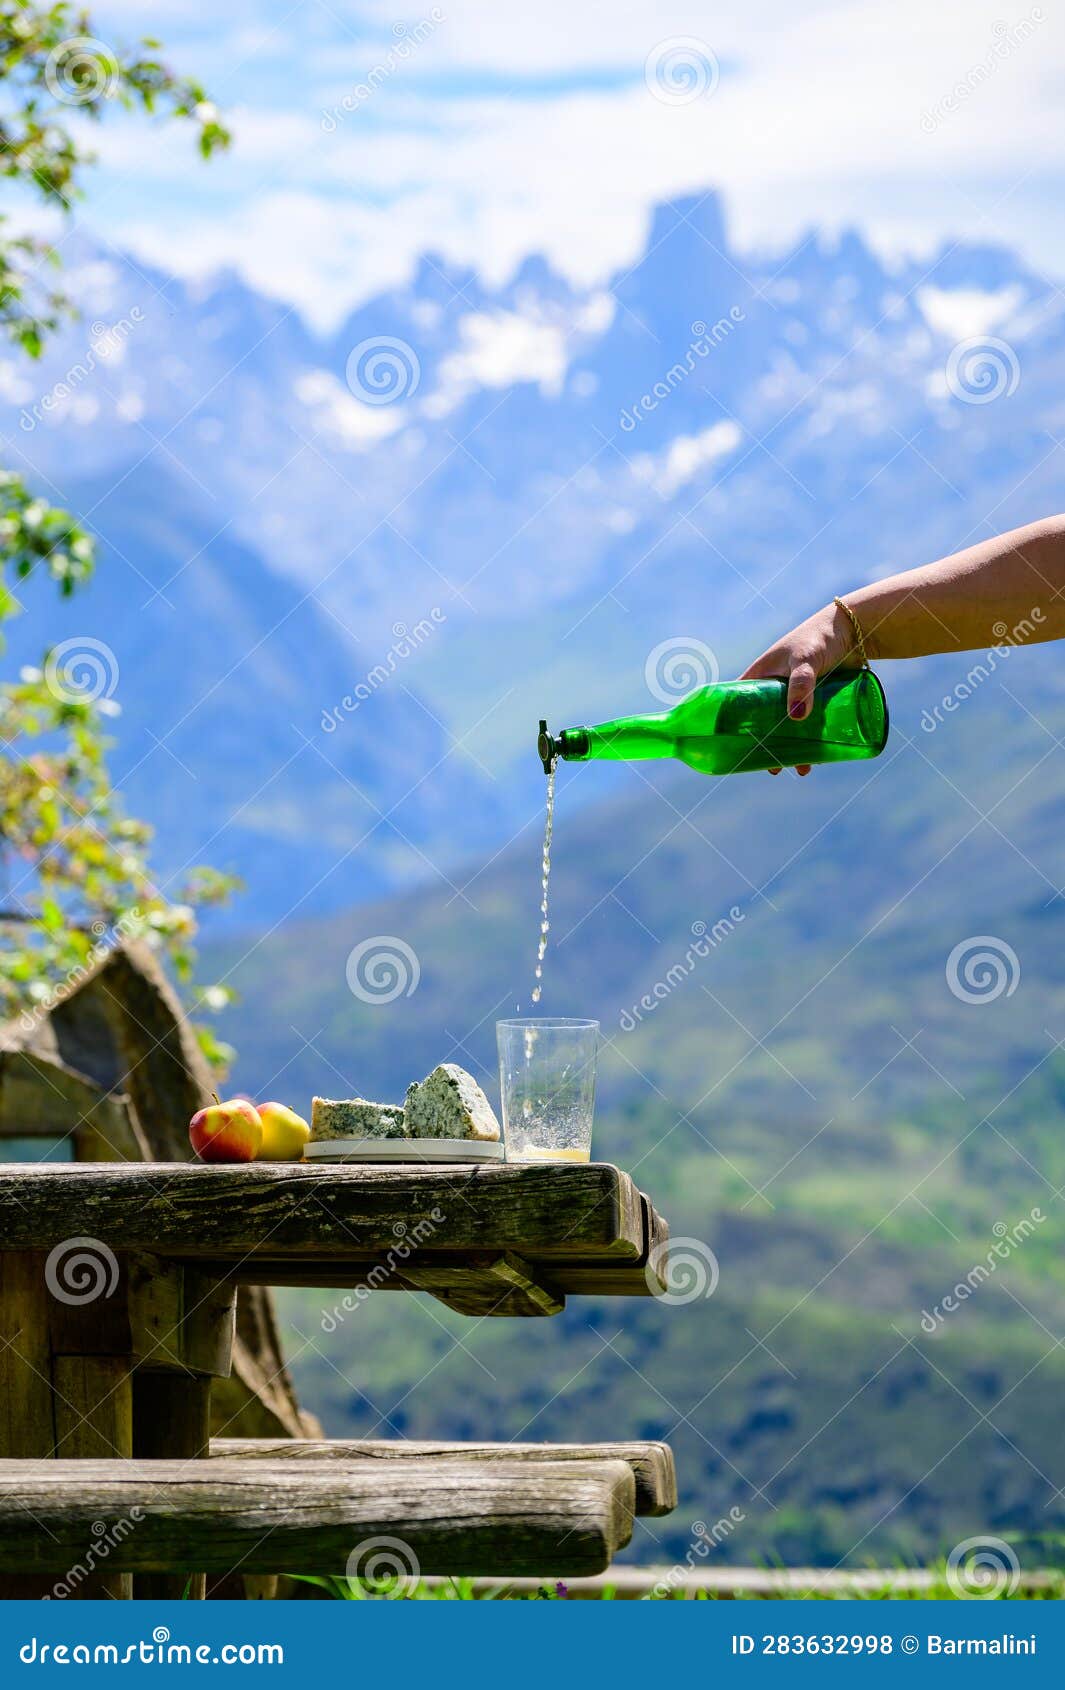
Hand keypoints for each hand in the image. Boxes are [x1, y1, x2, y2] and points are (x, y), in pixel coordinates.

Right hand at [739, 601, 856, 775]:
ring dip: (792, 749)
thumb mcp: (805, 660)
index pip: (737, 705)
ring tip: (801, 769)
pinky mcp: (817, 700)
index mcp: (760, 676)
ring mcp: (797, 695)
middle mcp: (775, 688)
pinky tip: (818, 758)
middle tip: (772, 769)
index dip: (733, 727)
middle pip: (763, 723)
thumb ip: (801, 683)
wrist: (854, 628)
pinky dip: (811, 742)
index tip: (734, 750)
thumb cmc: (820, 637)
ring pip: (788, 728)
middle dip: (767, 747)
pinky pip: (809, 726)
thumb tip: (796, 717)